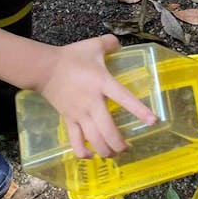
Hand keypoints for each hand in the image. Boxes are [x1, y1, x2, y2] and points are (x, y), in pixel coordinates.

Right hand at [38, 35, 155, 157]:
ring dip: (106, 151)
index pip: (123, 98)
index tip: (153, 121)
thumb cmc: (71, 57)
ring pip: (94, 140)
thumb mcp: (93, 45)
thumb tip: (120, 44)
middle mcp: (92, 102)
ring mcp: (79, 113)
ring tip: (114, 154)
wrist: (44, 68)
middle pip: (108, 130)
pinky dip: (83, 152)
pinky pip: (75, 141)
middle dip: (119, 144)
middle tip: (127, 147)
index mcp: (102, 83)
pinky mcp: (68, 119)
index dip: (139, 110)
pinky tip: (91, 156)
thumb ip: (110, 43)